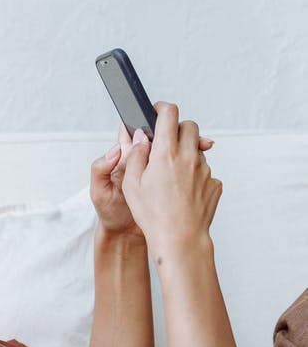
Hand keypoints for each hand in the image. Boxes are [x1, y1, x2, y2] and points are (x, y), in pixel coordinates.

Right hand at [120, 102, 221, 258]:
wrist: (180, 239)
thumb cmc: (152, 214)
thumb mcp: (131, 183)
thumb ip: (136, 155)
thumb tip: (142, 138)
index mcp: (166, 153)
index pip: (169, 115)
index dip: (162, 108)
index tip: (157, 110)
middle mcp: (189, 157)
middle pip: (190, 127)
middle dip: (177, 129)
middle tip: (165, 143)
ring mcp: (205, 170)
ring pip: (197, 151)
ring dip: (185, 155)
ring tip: (169, 179)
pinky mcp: (214, 183)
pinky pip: (204, 172)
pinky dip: (193, 176)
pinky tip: (182, 193)